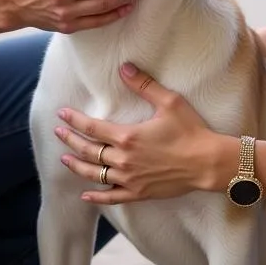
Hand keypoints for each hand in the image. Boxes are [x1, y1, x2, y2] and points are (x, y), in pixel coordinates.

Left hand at [54, 62, 233, 203]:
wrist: (208, 163)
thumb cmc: (191, 131)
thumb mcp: (169, 102)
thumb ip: (144, 84)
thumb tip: (124, 67)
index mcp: (128, 136)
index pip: (92, 127)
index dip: (74, 120)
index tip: (62, 114)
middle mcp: (124, 159)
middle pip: (88, 150)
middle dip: (70, 140)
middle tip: (57, 132)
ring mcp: (130, 178)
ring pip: (95, 174)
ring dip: (77, 166)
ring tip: (64, 159)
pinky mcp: (139, 193)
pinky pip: (112, 197)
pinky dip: (97, 197)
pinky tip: (85, 196)